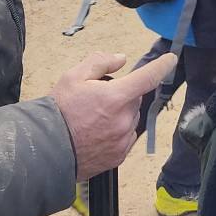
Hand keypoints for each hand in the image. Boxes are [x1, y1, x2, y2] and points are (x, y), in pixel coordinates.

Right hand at [51, 51, 177, 180]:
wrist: (45, 150)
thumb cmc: (58, 112)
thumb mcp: (73, 76)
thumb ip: (100, 61)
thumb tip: (120, 59)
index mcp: (115, 97)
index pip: (148, 78)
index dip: (162, 67)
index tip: (170, 60)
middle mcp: (123, 120)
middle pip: (135, 98)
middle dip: (122, 94)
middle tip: (98, 98)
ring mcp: (122, 140)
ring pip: (131, 118)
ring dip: (120, 114)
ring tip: (93, 118)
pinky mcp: (119, 156)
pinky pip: (126, 137)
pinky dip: (117, 131)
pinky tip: (96, 132)